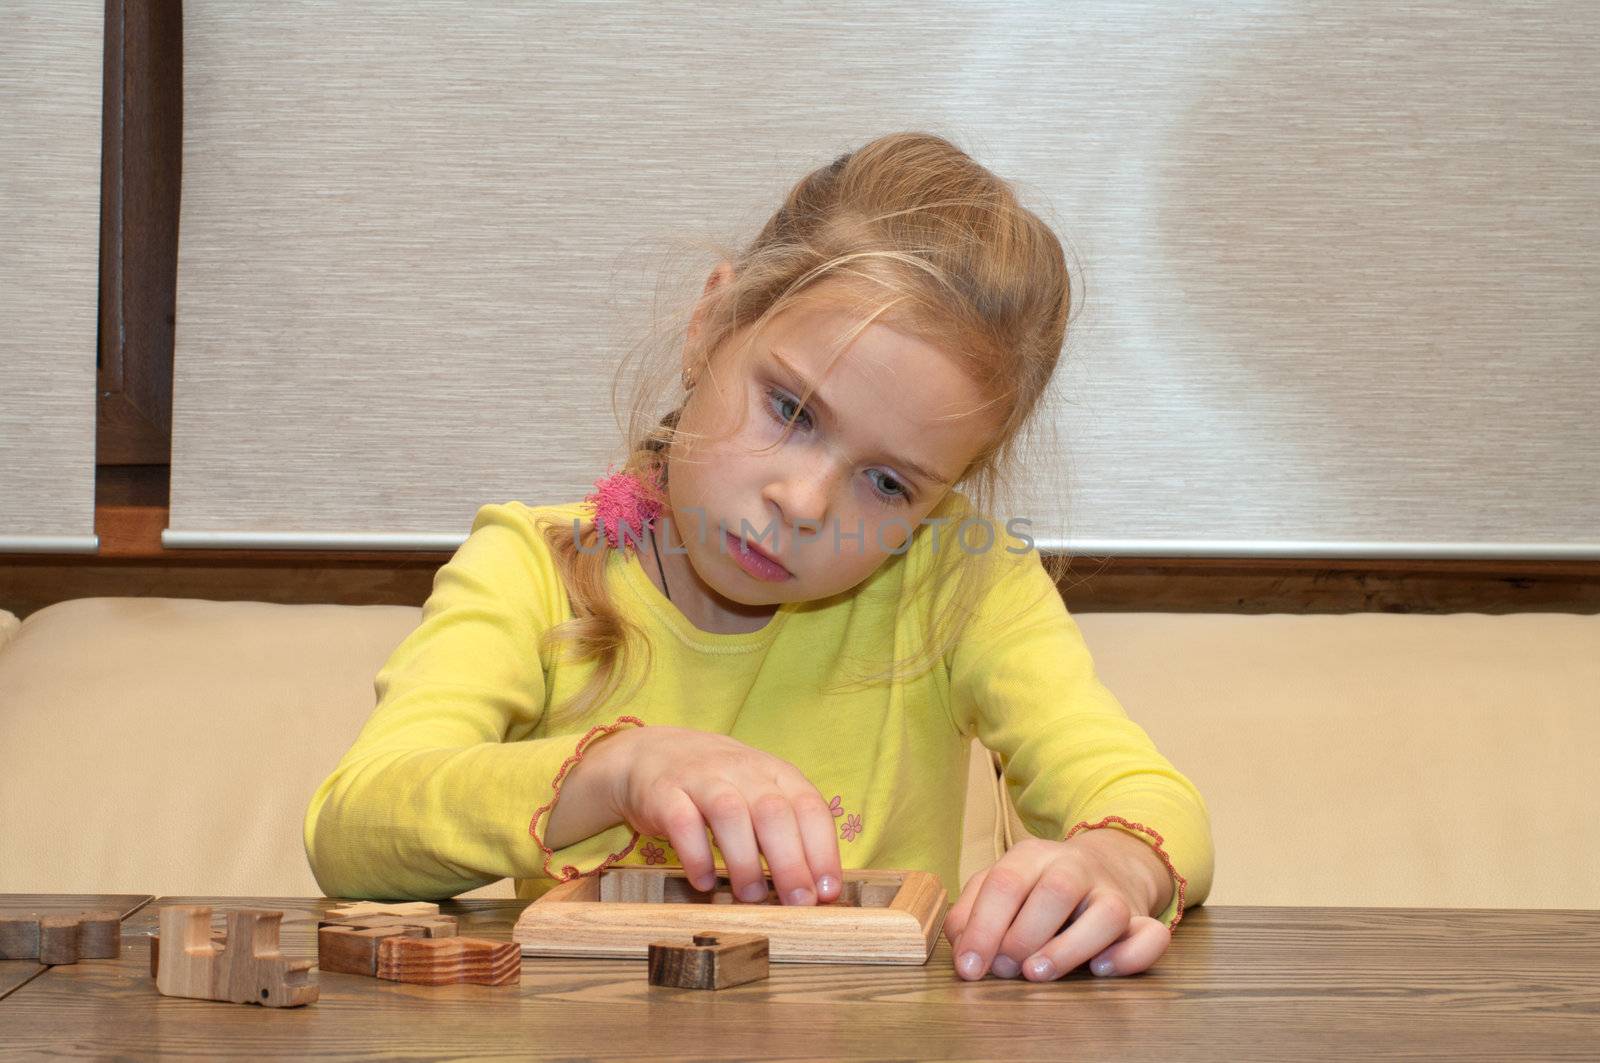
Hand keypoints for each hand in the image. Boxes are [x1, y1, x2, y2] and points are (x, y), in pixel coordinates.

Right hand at [605, 725, 843, 906]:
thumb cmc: (719, 787)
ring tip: (751, 896)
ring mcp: (701, 778)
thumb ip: (786, 833)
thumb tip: (815, 890)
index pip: (809, 807)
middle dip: (791, 863)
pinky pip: (682, 821)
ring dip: (744, 860)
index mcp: (774, 772)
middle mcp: (742, 770)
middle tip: (798, 903)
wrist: (652, 754)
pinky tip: (703, 882)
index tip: (827, 893)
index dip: (822, 851)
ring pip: (730, 814)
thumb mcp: (758, 796)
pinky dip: (696, 855)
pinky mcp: (664, 792)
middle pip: (773, 812)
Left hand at [942, 832, 1172, 980]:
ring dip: (1070, 948)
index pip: (1005, 883)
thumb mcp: (999, 888)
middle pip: (1055, 891)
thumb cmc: (1036, 888)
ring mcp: (1113, 893)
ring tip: (1037, 973)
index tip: (969, 968)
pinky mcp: (1142, 919)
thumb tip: (964, 950)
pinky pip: (1152, 935)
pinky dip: (1130, 956)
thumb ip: (972, 913)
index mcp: (1032, 856)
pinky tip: (1100, 970)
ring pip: (1107, 913)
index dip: (983, 928)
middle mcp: (1076, 868)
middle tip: (1003, 970)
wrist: (1105, 865)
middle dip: (1023, 935)